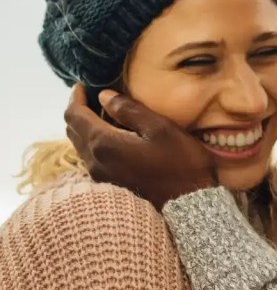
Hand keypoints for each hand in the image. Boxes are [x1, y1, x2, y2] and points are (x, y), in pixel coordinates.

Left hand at [64, 84, 216, 209]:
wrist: (191, 204)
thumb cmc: (181, 162)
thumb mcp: (160, 128)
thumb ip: (129, 110)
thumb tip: (103, 96)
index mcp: (104, 144)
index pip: (75, 116)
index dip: (75, 97)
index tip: (82, 85)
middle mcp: (94, 162)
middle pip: (73, 131)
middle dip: (79, 111)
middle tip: (92, 98)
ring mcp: (100, 177)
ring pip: (81, 146)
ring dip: (86, 128)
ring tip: (103, 116)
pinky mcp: (109, 186)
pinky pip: (90, 159)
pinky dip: (94, 143)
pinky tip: (112, 138)